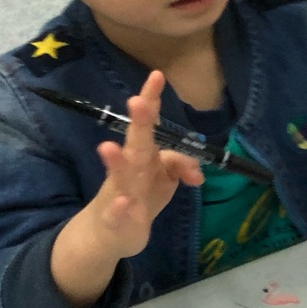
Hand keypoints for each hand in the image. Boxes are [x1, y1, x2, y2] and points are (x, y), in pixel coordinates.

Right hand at [91, 70, 204, 258]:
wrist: (111, 232)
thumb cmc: (141, 194)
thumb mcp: (165, 178)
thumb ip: (181, 166)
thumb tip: (198, 173)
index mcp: (143, 154)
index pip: (149, 124)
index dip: (152, 100)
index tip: (157, 75)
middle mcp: (129, 167)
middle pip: (135, 142)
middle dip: (139, 123)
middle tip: (137, 100)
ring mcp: (119, 191)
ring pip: (118, 175)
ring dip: (115, 161)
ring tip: (108, 147)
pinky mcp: (115, 218)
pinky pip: (117, 212)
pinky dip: (120, 208)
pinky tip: (123, 202)